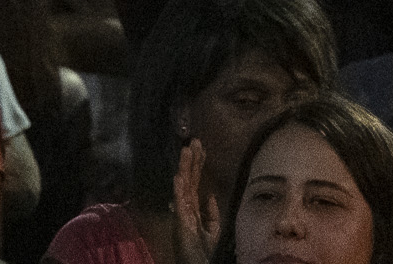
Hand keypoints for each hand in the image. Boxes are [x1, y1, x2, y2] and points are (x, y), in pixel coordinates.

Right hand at [173, 137, 220, 263]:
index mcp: (194, 210)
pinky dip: (178, 190)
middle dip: (192, 161)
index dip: (198, 166)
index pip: (196, 183)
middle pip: (190, 181)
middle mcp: (186, 209)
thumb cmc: (205, 252)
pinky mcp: (180, 224)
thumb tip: (210, 193)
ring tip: (186, 150)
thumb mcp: (213, 229)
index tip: (201, 148)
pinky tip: (179, 176)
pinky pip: (180, 204)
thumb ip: (211, 212)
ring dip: (184, 169)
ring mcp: (182, 215)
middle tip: (194, 141)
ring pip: (184, 187)